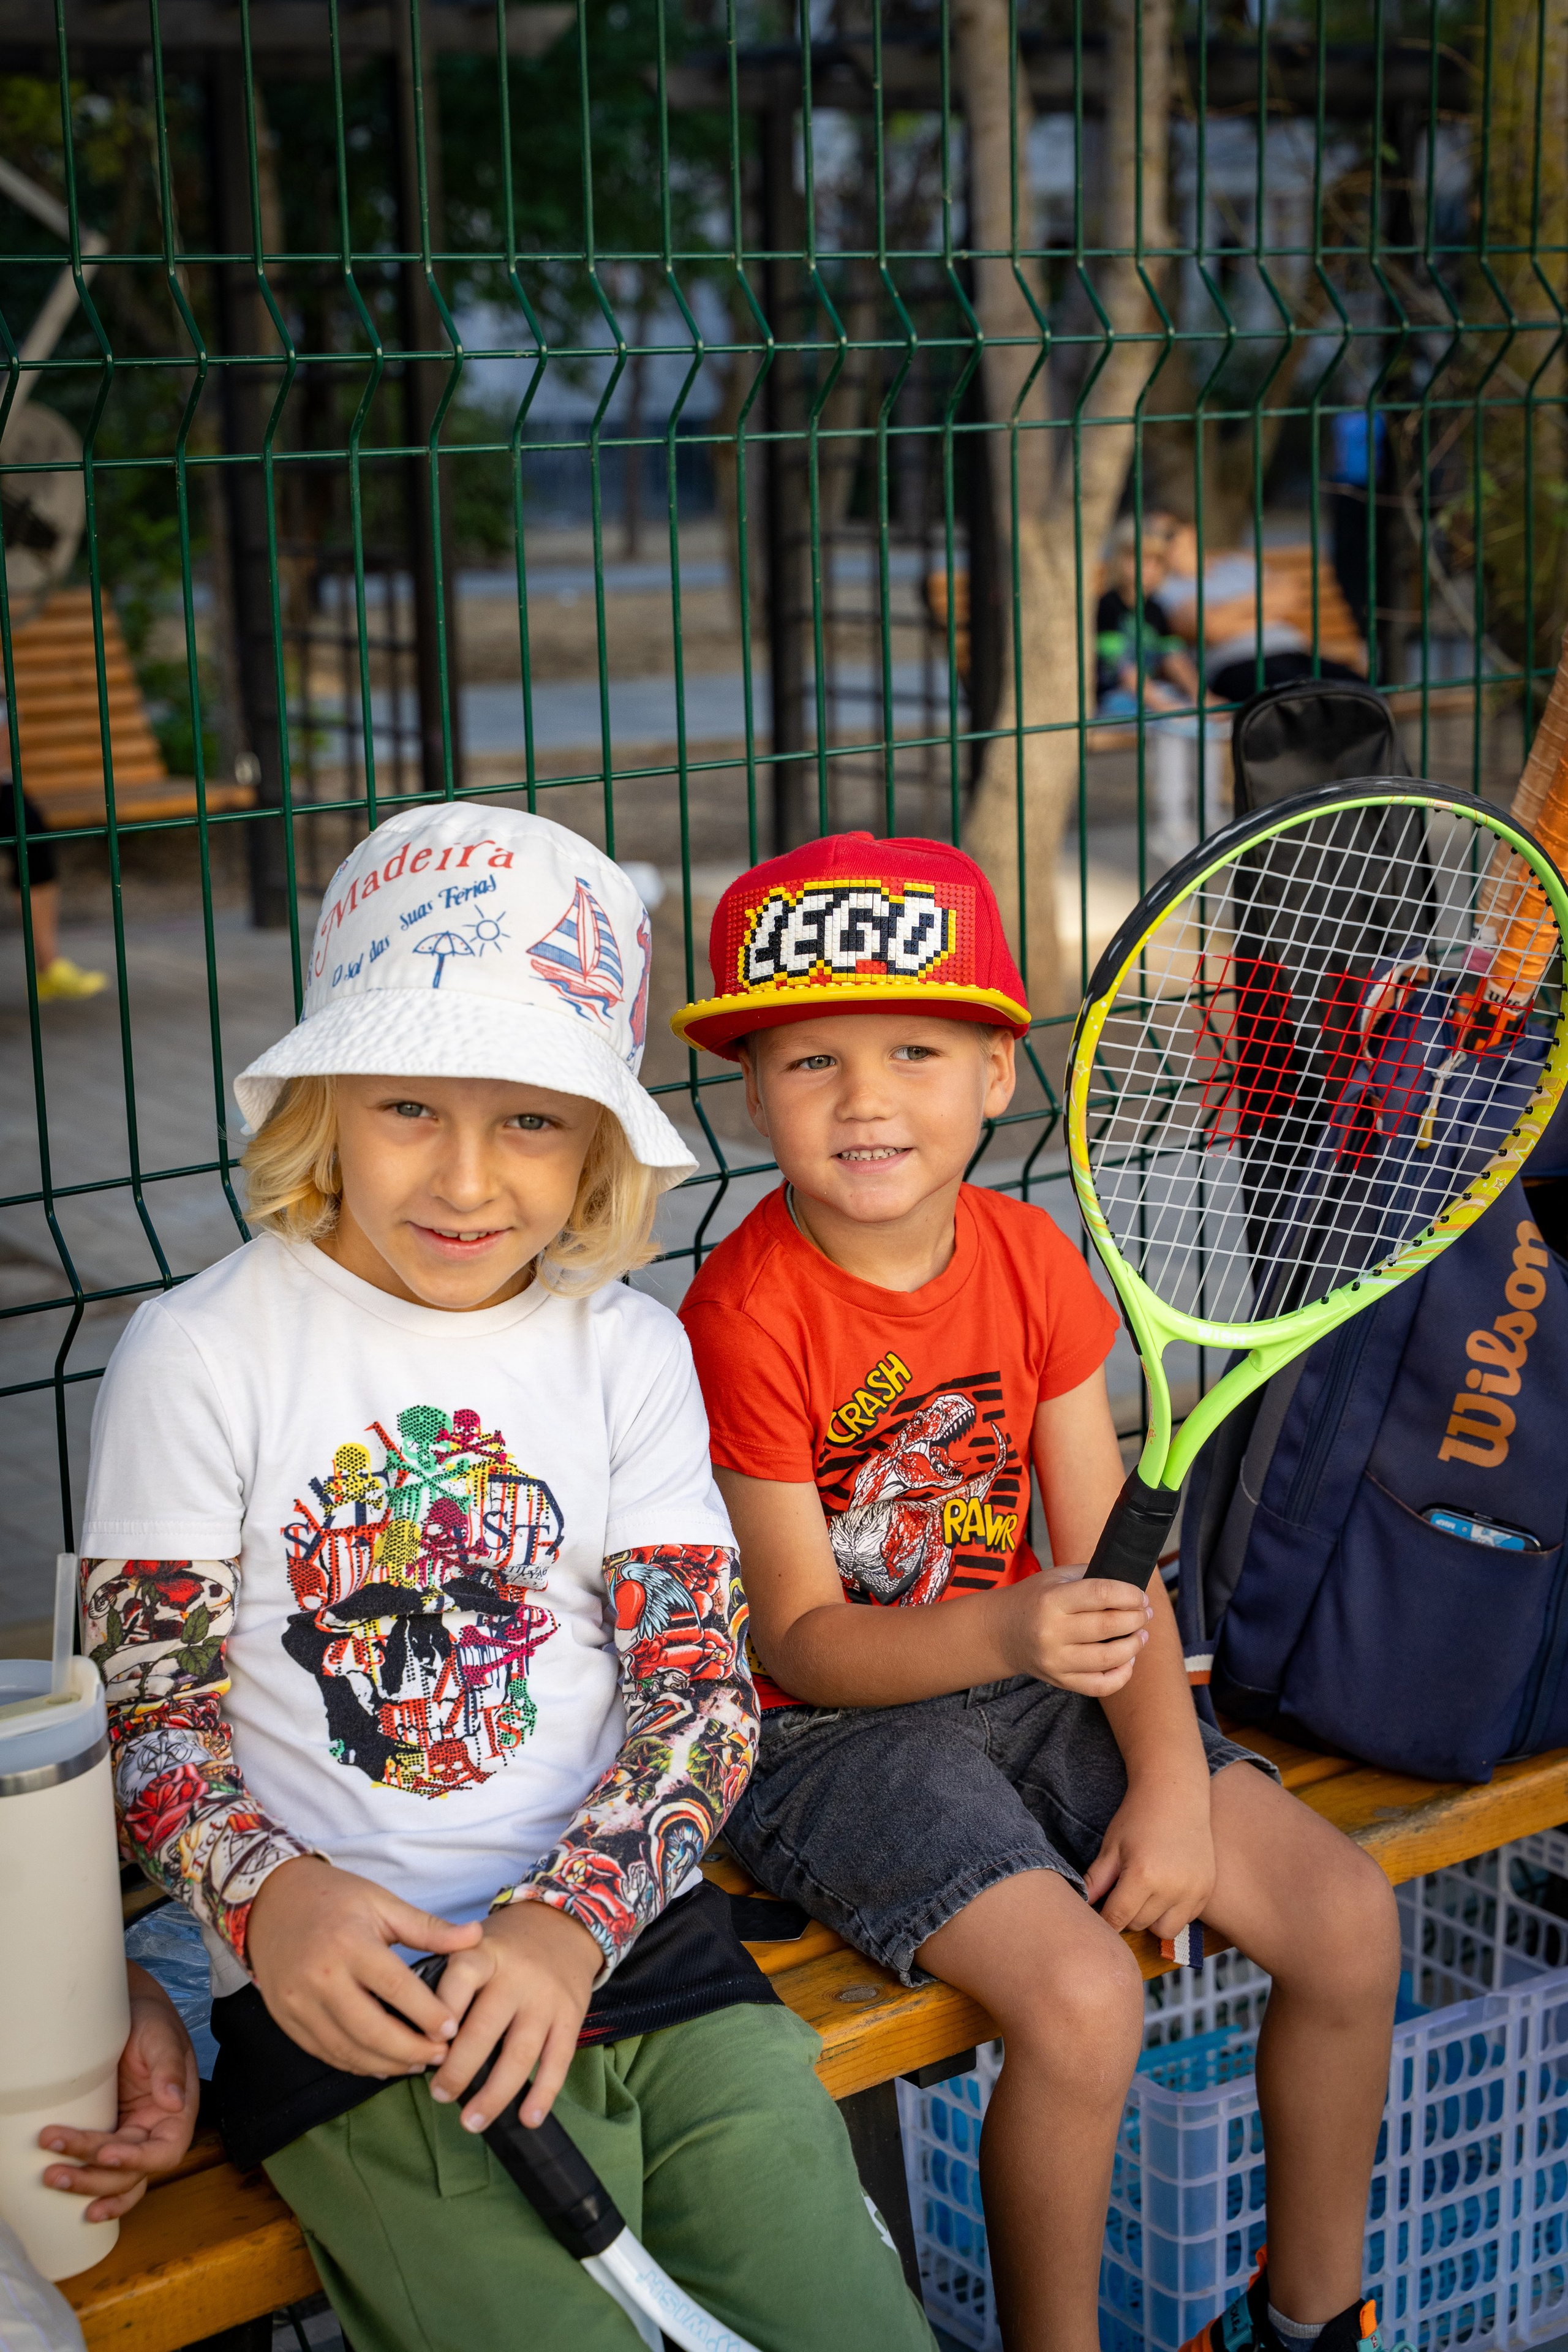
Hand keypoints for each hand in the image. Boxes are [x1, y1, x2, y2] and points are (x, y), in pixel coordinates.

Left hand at [38, 1964, 199, 2221]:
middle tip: (56, 2171)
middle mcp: (155, 2132)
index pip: (165, 2151)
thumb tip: (174, 2101)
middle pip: (131, 2173)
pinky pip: (102, 2170)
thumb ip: (170, 2066)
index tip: (105, 2153)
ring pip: (115, 2179)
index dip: (136, 2160)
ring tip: (52, 2178)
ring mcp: (131, 2137)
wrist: (128, 2012)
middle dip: (94, 2176)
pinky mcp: (109, 2134)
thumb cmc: (151, 2022)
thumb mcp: (163, 2037)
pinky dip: (90, 2187)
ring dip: (86, 2186)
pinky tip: (72, 2198)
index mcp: (178, 2114)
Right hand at [245, 1855, 482, 2076]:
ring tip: (417, 2064)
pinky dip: (355, 2064)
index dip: (428, 2014)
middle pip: (372, 2029)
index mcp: (350, 1943)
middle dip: (411, 2050)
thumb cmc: (334, 1898)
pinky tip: (380, 2064)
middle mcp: (320, 1977)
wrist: (270, 1901)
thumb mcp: (382, 1902)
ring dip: (386, 2064)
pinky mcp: (285, 2018)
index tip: (453, 2030)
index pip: (397, 1989)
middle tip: (441, 2057)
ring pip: (347, 2049)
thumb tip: (475, 1936)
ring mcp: (298, 2002)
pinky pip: (325, 2052)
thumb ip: (428, 1927)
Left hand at [428, 1899, 601, 2134]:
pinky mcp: (571, 2016)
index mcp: (484, 1954)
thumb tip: (412, 2034)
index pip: (459, 1979)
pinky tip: (527, 2119)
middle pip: (485, 2028)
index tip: (423, 2046)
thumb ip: (446, 1981)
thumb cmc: (503, 1949)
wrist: (562, 1926)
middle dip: (459, 2069)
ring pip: (520, 2053)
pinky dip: (543, 2094)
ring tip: (471, 2122)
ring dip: (494, 2094)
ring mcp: (546, 1998)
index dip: (441, 2013)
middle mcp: (517, 1975)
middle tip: (439, 2095)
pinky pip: (558, 2061)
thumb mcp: (472, 1945)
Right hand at [996, 1567, 1151, 1695]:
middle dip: (1137, 1619)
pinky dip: (1121, 1675)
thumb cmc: (1035, 1599)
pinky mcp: (1060, 1681)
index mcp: (1051, 1600)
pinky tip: (1127, 1660)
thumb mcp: (1055, 1578)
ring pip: (1109, 1658)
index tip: (1140, 1596)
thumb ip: (1091, 1577)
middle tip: (1145, 1614)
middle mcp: (1051, 1632)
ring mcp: (1055, 1660)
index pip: (1101, 1594)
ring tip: (1141, 1635)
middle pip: (1109, 1626)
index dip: (1129, 1594)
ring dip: (1134, 1645)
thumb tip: (1131, 1588)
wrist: (1002, 1631)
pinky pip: (1100, 1685)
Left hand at [1081, 1772, 1215, 1936]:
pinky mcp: (1206, 1891)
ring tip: (1145, 1894)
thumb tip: (1082, 1907)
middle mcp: (1171, 1889)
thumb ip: (1096, 1880)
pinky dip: (1173, 1912)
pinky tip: (1165, 1890)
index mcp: (1143, 1876)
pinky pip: (1186, 1919)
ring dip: (1151, 1919)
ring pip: (1164, 1930)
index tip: (1101, 1912)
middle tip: (1123, 1891)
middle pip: (1140, 1925)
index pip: (1118, 1918)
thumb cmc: (1138, 1817)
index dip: (1105, 1919)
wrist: (1176, 1795)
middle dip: (1127, 1914)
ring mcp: (1193, 1891)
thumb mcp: (1112, 1846)